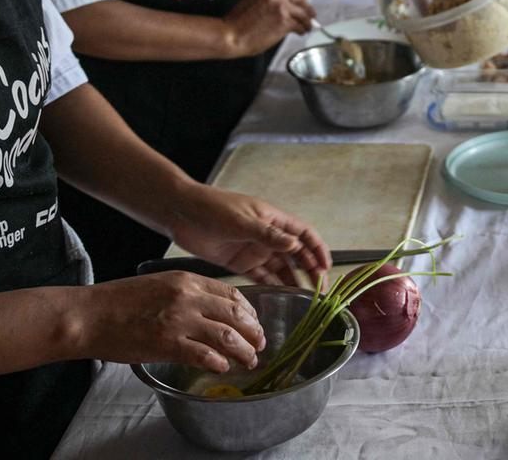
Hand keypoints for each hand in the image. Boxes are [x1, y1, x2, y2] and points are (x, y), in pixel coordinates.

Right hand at [69, 271, 265, 373]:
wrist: (89, 315)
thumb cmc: (119, 302)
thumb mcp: (159, 285)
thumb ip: (187, 294)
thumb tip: (212, 311)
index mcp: (187, 280)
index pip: (232, 294)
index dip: (250, 312)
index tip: (254, 324)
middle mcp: (187, 297)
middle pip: (236, 315)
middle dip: (254, 332)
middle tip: (259, 345)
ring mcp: (178, 320)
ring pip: (226, 336)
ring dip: (243, 351)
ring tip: (249, 361)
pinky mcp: (167, 343)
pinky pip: (204, 354)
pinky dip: (219, 362)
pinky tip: (222, 367)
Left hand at [169, 186, 331, 286]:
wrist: (181, 213)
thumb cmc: (213, 208)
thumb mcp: (242, 220)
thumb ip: (268, 235)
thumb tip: (295, 246)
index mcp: (273, 220)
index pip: (304, 234)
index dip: (318, 250)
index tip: (326, 268)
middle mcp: (268, 236)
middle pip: (296, 254)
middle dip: (310, 270)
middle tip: (319, 292)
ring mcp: (255, 250)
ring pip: (281, 268)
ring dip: (293, 281)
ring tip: (304, 299)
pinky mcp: (240, 263)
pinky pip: (262, 276)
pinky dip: (272, 286)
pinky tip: (280, 298)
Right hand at [220, 0, 314, 56]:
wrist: (230, 35)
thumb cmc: (237, 23)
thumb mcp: (253, 1)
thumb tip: (287, 2)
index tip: (300, 2)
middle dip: (306, 7)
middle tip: (310, 15)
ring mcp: (281, 6)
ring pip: (303, 12)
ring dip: (307, 21)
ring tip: (307, 26)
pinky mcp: (284, 21)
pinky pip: (299, 24)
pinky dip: (302, 29)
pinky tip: (301, 32)